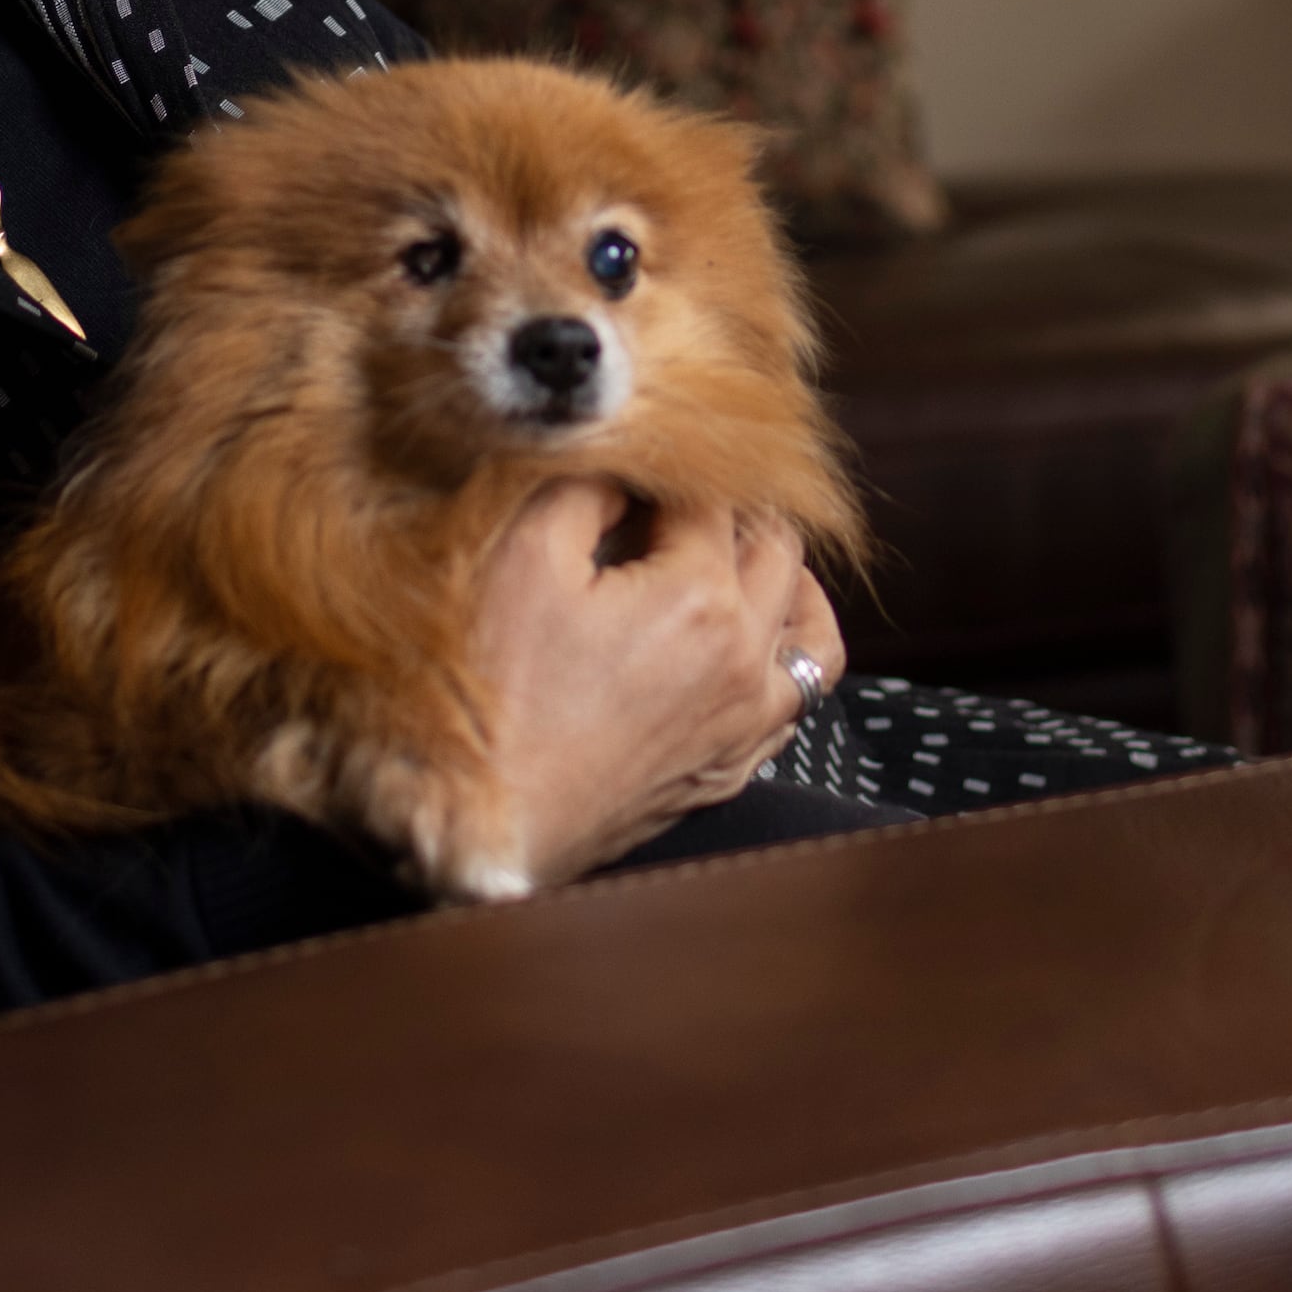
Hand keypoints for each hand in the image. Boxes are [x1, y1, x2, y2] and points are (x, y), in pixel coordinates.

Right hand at [465, 482, 834, 890]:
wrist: (480, 826)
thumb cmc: (491, 695)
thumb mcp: (522, 560)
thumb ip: (585, 488)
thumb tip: (625, 466)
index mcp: (702, 597)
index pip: (713, 495)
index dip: (669, 468)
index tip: (633, 464)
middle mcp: (745, 660)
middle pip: (778, 548)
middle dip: (733, 510)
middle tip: (675, 500)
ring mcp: (744, 725)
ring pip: (812, 632)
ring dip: (784, 581)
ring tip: (740, 558)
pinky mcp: (727, 771)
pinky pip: (792, 704)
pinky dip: (781, 660)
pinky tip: (740, 646)